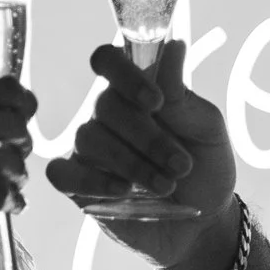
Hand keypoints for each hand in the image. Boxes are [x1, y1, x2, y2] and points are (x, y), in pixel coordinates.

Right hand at [44, 40, 236, 269]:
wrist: (203, 223)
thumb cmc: (205, 168)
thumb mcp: (206, 130)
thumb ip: (182, 96)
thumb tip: (174, 46)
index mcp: (136, 91)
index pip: (108, 60)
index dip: (125, 75)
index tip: (156, 102)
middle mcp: (107, 115)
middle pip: (104, 104)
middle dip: (147, 137)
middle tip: (181, 164)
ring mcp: (89, 149)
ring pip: (90, 138)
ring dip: (132, 163)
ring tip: (166, 186)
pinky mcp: (78, 185)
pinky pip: (63, 173)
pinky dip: (92, 180)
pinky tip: (124, 191)